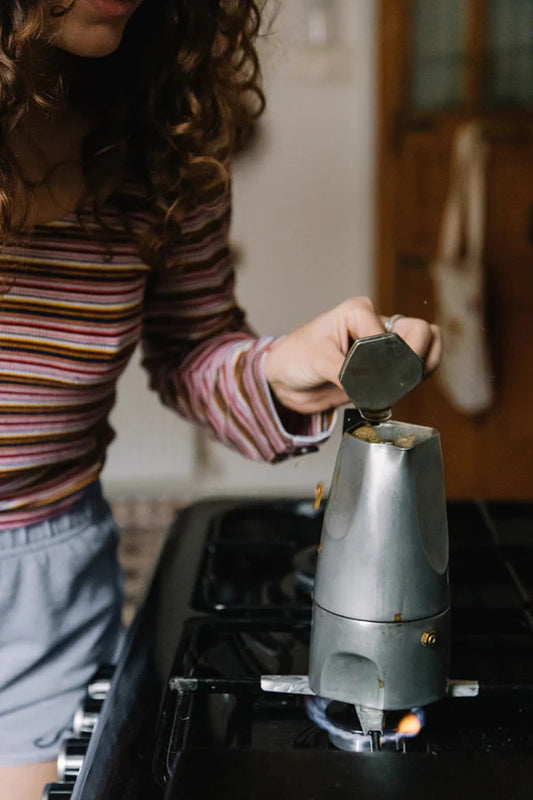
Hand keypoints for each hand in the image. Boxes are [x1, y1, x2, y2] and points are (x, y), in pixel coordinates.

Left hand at [263, 297, 441, 414]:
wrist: (285, 381)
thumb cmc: (294, 358)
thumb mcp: (316, 360)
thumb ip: (346, 371)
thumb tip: (373, 385)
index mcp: (358, 312)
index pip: (388, 334)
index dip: (383, 358)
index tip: (363, 375)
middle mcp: (375, 324)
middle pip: (419, 331)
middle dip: (413, 358)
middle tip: (397, 378)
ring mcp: (383, 346)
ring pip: (426, 345)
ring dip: (422, 366)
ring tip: (405, 383)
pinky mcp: (386, 367)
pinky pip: (417, 366)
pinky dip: (419, 377)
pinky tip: (403, 388)